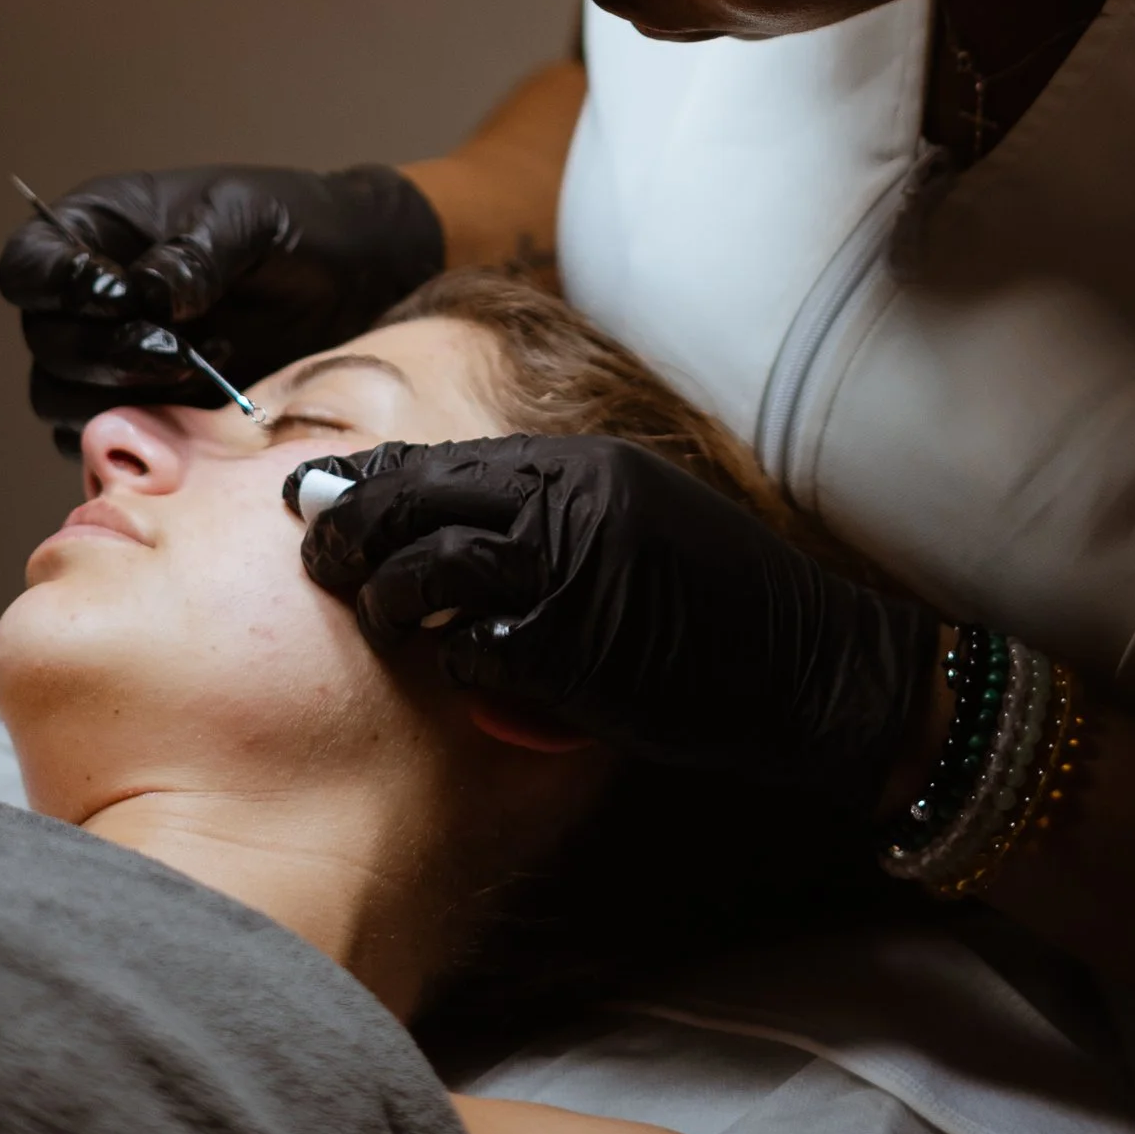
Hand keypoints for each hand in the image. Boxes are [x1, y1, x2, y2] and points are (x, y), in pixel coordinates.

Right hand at [0, 165, 445, 438]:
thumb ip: (196, 252)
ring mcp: (113, 356)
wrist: (353, 280)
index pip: (30, 266)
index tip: (120, 296)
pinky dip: (147, 432)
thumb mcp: (249, 217)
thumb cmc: (294, 226)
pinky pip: (109, 440)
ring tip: (199, 367)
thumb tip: (148, 293)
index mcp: (96, 230)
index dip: (57, 286)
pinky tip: (209, 397)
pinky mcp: (147, 408)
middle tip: (175, 349)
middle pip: (43, 342)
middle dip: (102, 353)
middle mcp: (89, 298)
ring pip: (64, 398)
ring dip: (121, 395)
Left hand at [295, 434, 934, 811]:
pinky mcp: (574, 644)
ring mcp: (572, 568)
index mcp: (589, 465)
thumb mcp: (639, 524)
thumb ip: (555, 512)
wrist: (814, 666)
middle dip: (352, 526)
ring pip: (429, 567)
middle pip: (420, 496)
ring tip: (386, 618)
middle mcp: (575, 499)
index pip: (452, 457)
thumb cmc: (725, 607)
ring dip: (391, 599)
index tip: (324, 492)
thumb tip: (446, 523)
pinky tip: (474, 676)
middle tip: (320, 555)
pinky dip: (460, 667)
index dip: (377, 477)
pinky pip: (474, 652)